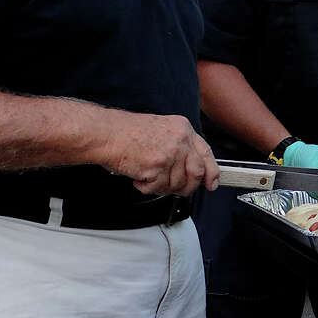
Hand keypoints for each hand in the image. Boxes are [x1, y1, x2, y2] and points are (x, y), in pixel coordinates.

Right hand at [103, 112, 219, 196]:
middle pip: (196, 173)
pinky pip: (158, 188)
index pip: (206, 153)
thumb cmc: (127, 133)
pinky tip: (139, 177)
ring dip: (162, 187)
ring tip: (148, 177)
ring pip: (177, 184)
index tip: (212, 183)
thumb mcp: (162, 130)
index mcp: (183, 129)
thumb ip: (179, 146)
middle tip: (176, 189)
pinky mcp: (157, 167)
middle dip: (187, 186)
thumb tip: (190, 169)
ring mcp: (170, 153)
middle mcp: (180, 140)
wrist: (106, 133)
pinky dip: (146, 188)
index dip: (211, 172)